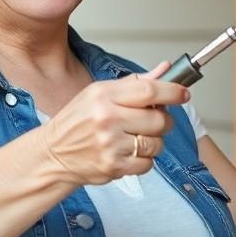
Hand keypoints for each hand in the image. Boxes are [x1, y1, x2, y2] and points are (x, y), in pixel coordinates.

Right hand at [37, 61, 188, 186]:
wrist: (53, 155)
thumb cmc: (76, 122)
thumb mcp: (99, 94)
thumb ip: (135, 84)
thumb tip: (164, 70)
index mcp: (104, 96)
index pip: (149, 90)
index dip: (172, 92)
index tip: (183, 93)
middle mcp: (107, 119)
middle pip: (159, 120)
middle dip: (163, 121)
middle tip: (153, 121)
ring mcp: (110, 145)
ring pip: (156, 143)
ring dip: (153, 142)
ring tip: (136, 138)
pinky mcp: (113, 166)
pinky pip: (148, 164)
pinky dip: (143, 160)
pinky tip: (128, 153)